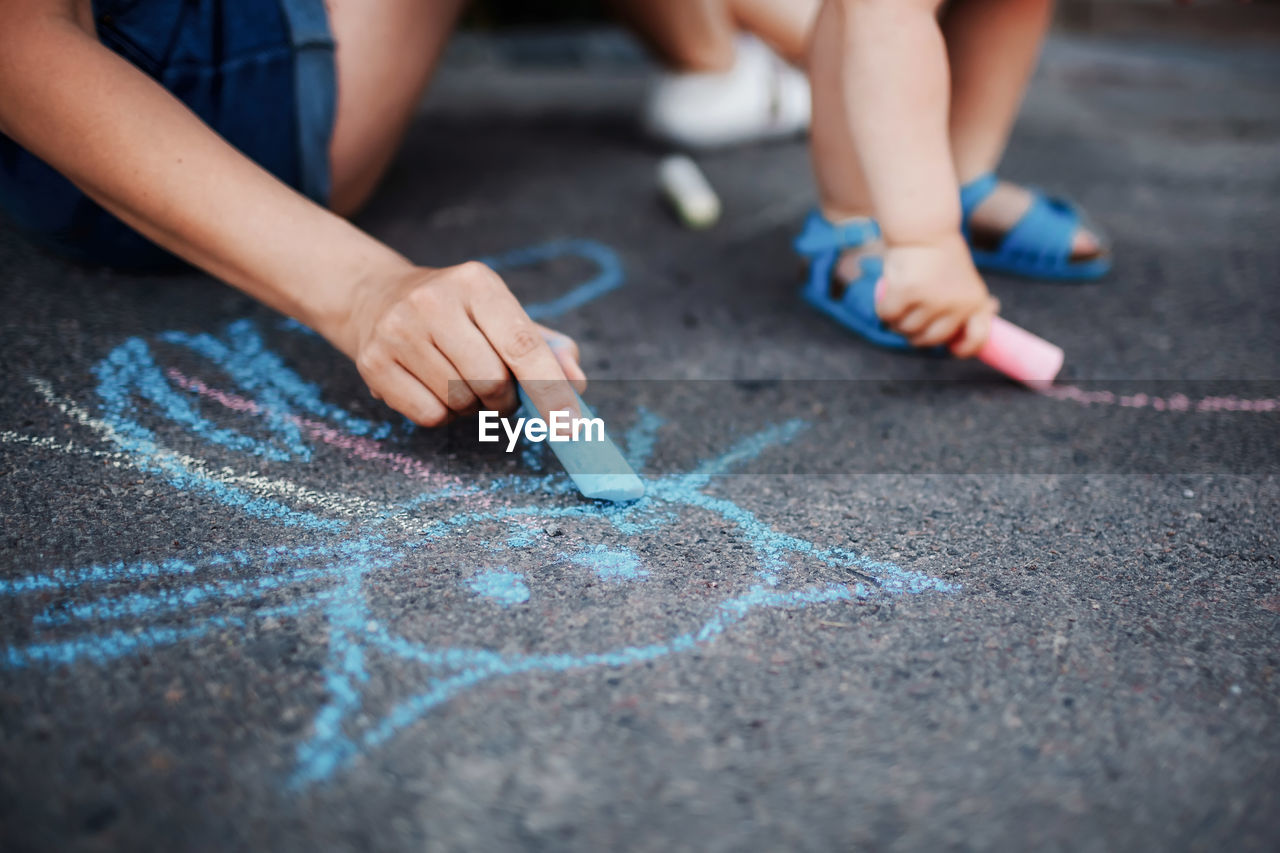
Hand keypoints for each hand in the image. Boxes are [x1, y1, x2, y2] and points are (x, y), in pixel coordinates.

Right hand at [333, 261, 586, 426]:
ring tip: (459, 381)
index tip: (571, 426)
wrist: (375, 297)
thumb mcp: (504, 315)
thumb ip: (549, 349)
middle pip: (492, 382)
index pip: (522, 345)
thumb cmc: (458, 315)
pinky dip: (442, 415)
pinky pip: (429, 415)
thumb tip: (576, 383)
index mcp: (477, 283)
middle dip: (504, 400)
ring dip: (472, 407)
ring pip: (460, 402)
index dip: (551, 390)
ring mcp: (398, 331)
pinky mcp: (374, 362)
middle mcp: (434, 301)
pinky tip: (433, 389)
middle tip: (497, 391)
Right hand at [876, 234, 999, 357]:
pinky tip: (885, 299)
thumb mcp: (965, 278)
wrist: (925, 229)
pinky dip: (883, 310)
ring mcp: (932, 300)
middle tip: (909, 318)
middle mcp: (957, 305)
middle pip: (930, 340)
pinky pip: (888, 316)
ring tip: (897, 304)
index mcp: (976, 302)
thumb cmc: (942, 254)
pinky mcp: (908, 293)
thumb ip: (971, 298)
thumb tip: (992, 308)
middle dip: (915, 334)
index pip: (977, 339)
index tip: (950, 348)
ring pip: (906, 330)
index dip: (963, 348)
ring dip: (896, 322)